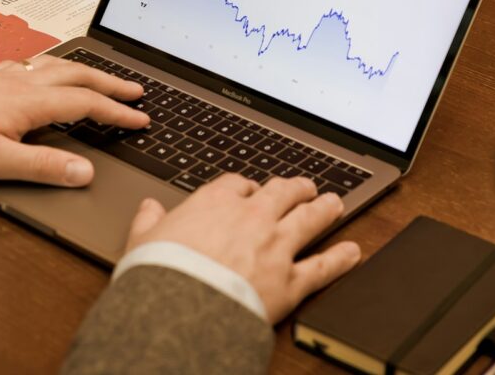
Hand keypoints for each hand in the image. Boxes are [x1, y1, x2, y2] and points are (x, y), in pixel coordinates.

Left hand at [0, 55, 147, 185]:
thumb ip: (44, 166)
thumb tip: (85, 172)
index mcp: (31, 102)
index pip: (87, 105)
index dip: (118, 113)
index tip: (141, 119)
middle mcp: (22, 82)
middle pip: (78, 77)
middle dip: (111, 84)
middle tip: (136, 90)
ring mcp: (3, 77)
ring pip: (56, 66)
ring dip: (85, 72)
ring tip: (100, 77)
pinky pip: (31, 65)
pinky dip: (51, 66)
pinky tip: (42, 71)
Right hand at [126, 174, 360, 322]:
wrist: (179, 309)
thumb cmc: (159, 274)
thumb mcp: (141, 241)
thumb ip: (148, 222)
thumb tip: (147, 208)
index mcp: (215, 203)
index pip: (238, 184)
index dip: (247, 186)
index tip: (250, 190)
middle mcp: (252, 217)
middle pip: (282, 192)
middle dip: (295, 188)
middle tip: (304, 187)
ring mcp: (276, 247)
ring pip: (309, 218)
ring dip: (325, 209)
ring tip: (334, 203)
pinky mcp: (290, 280)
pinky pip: (323, 266)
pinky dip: (341, 258)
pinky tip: (352, 252)